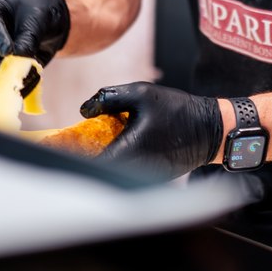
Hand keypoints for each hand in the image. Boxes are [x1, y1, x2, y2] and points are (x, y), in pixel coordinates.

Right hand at [0, 0, 69, 91]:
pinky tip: (34, 79)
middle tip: (11, 73)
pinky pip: (2, 88)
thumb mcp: (36, 20)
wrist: (51, 22)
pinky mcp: (0, 73)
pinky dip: (17, 88)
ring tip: (29, 75)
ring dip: (6, 82)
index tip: (8, 51)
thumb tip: (20, 59)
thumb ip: (27, 39)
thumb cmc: (39, 11)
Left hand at [80, 82, 223, 178]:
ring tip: (100, 140)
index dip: (73, 155)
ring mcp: (145, 177)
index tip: (60, 144)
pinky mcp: (153, 178)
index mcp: (128, 151)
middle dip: (87, 154)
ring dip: (104, 157)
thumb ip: (108, 98)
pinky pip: (129, 170)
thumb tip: (85, 110)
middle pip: (100, 169)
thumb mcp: (141, 93)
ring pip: (114, 171)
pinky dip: (121, 159)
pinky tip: (122, 143)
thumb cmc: (178, 111)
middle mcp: (135, 170)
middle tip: (77, 140)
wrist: (211, 129)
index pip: (89, 163)